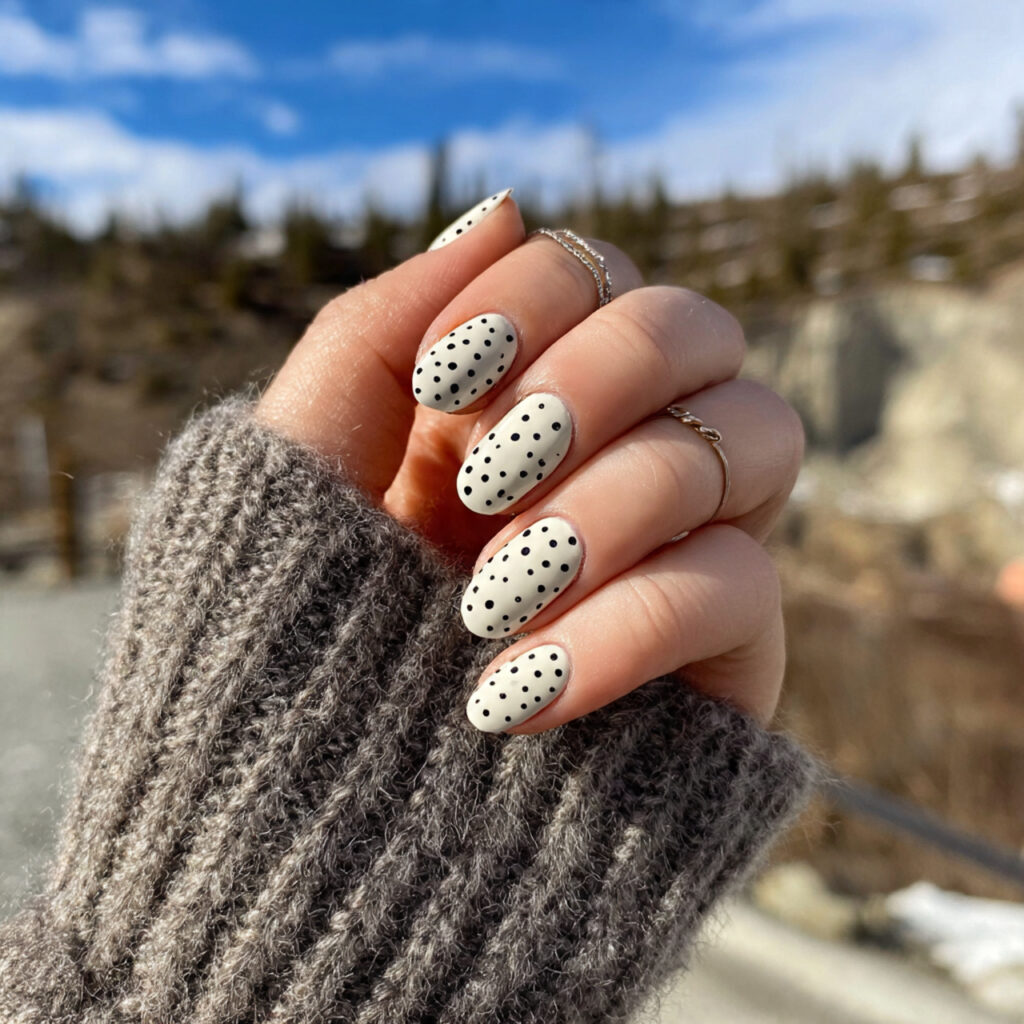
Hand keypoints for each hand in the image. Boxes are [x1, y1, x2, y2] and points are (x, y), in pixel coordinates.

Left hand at [256, 191, 802, 731]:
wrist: (314, 816)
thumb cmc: (290, 622)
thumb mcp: (304, 450)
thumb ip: (389, 316)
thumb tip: (509, 205)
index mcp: (518, 393)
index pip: (596, 271)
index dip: (535, 296)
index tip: (442, 377)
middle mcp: (615, 447)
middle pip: (700, 330)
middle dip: (597, 381)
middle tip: (487, 479)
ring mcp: (680, 541)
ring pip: (759, 438)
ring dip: (616, 503)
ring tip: (489, 600)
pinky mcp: (721, 645)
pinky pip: (745, 587)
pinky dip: (631, 624)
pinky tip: (517, 693)